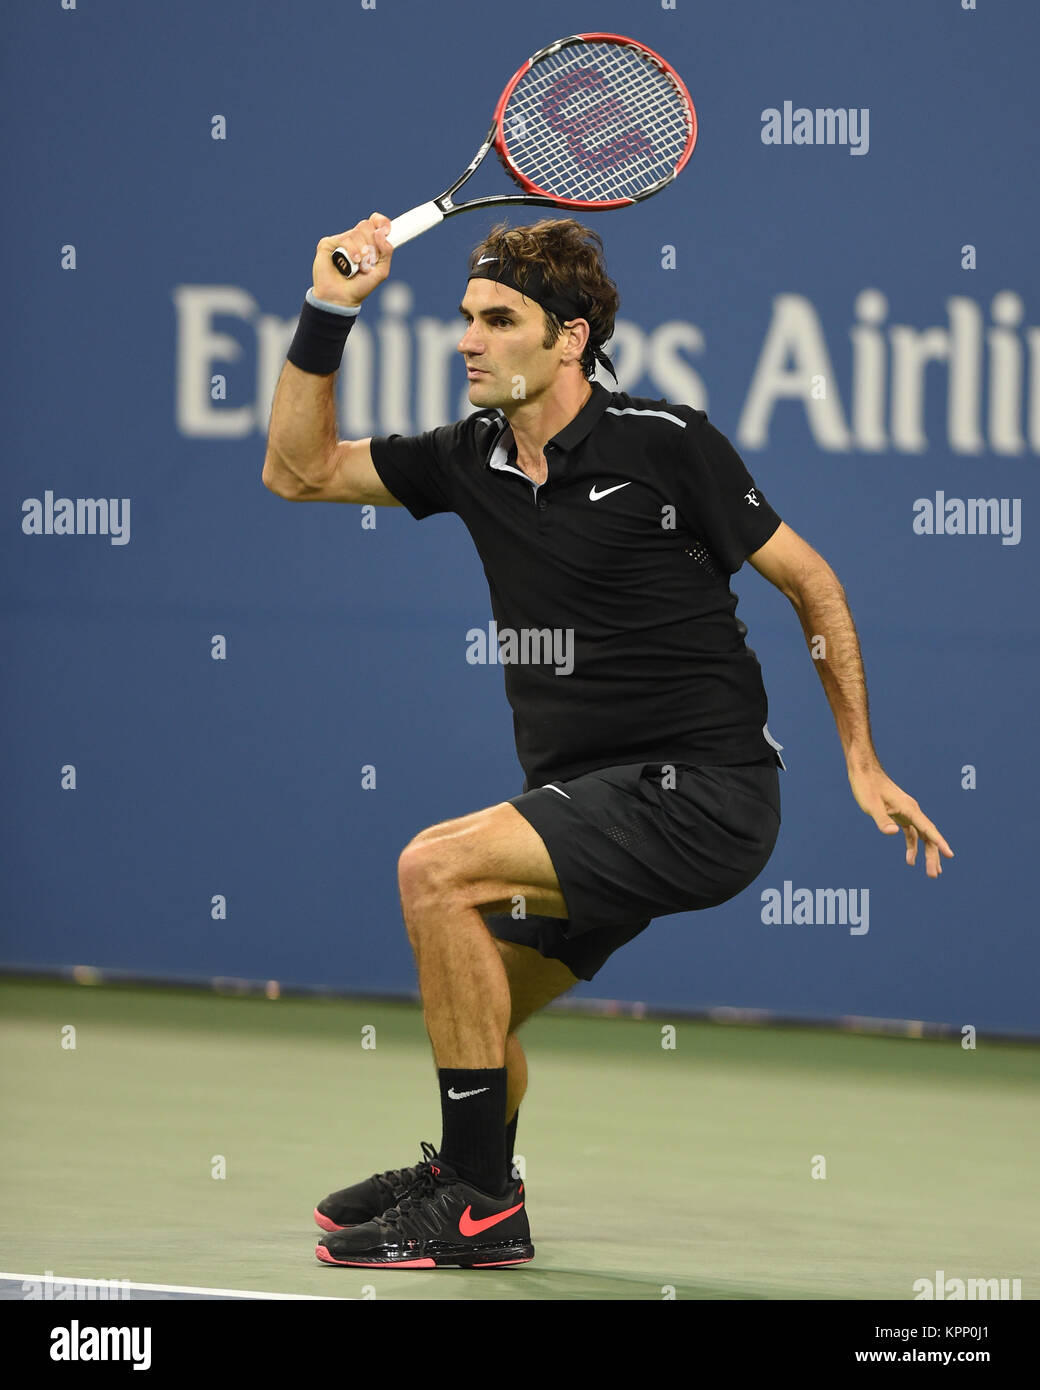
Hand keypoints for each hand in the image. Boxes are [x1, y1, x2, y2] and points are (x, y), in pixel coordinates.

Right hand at [311, 213, 392, 308]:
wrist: (342, 298)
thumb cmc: (360, 286)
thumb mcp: (381, 271)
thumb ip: (386, 252)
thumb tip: (380, 232)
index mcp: (367, 242)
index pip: (375, 222)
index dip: (382, 222)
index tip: (387, 231)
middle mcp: (354, 239)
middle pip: (366, 225)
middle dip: (372, 244)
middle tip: (370, 260)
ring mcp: (341, 241)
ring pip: (356, 232)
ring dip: (362, 251)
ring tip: (359, 266)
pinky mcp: (328, 244)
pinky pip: (344, 238)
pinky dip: (352, 251)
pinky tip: (352, 262)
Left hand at [847, 762, 953, 876]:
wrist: (864, 770)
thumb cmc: (866, 786)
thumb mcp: (871, 805)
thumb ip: (882, 820)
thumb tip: (894, 833)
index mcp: (909, 809)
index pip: (927, 829)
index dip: (939, 842)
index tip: (950, 855)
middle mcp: (912, 811)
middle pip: (928, 836)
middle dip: (933, 856)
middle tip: (934, 875)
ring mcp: (907, 813)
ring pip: (922, 836)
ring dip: (926, 854)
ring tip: (932, 873)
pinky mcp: (900, 814)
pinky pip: (911, 833)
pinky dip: (912, 846)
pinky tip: (910, 860)